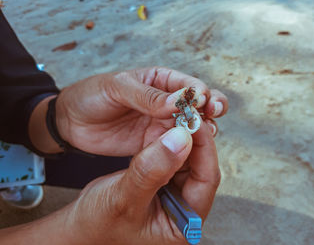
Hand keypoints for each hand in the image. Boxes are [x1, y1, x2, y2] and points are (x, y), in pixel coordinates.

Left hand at [55, 67, 227, 155]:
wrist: (71, 122)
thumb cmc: (92, 95)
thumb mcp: (117, 87)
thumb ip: (147, 96)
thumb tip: (178, 101)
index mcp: (160, 81)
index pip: (189, 85)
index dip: (199, 92)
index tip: (201, 101)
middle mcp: (166, 103)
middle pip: (199, 106)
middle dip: (211, 109)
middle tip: (212, 114)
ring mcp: (161, 124)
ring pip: (191, 128)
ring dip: (202, 130)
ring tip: (203, 134)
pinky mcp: (154, 144)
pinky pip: (175, 147)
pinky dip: (185, 149)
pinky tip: (188, 152)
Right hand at [69, 122, 219, 244]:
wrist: (82, 225)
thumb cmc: (99, 223)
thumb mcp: (123, 198)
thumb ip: (151, 170)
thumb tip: (182, 138)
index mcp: (186, 222)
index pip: (206, 179)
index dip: (204, 147)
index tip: (194, 120)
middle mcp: (186, 208)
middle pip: (201, 166)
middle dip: (194, 139)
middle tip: (186, 113)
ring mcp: (175, 194)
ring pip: (188, 159)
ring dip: (182, 138)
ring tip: (177, 116)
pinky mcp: (164, 182)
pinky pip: (173, 158)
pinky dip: (168, 142)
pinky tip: (164, 127)